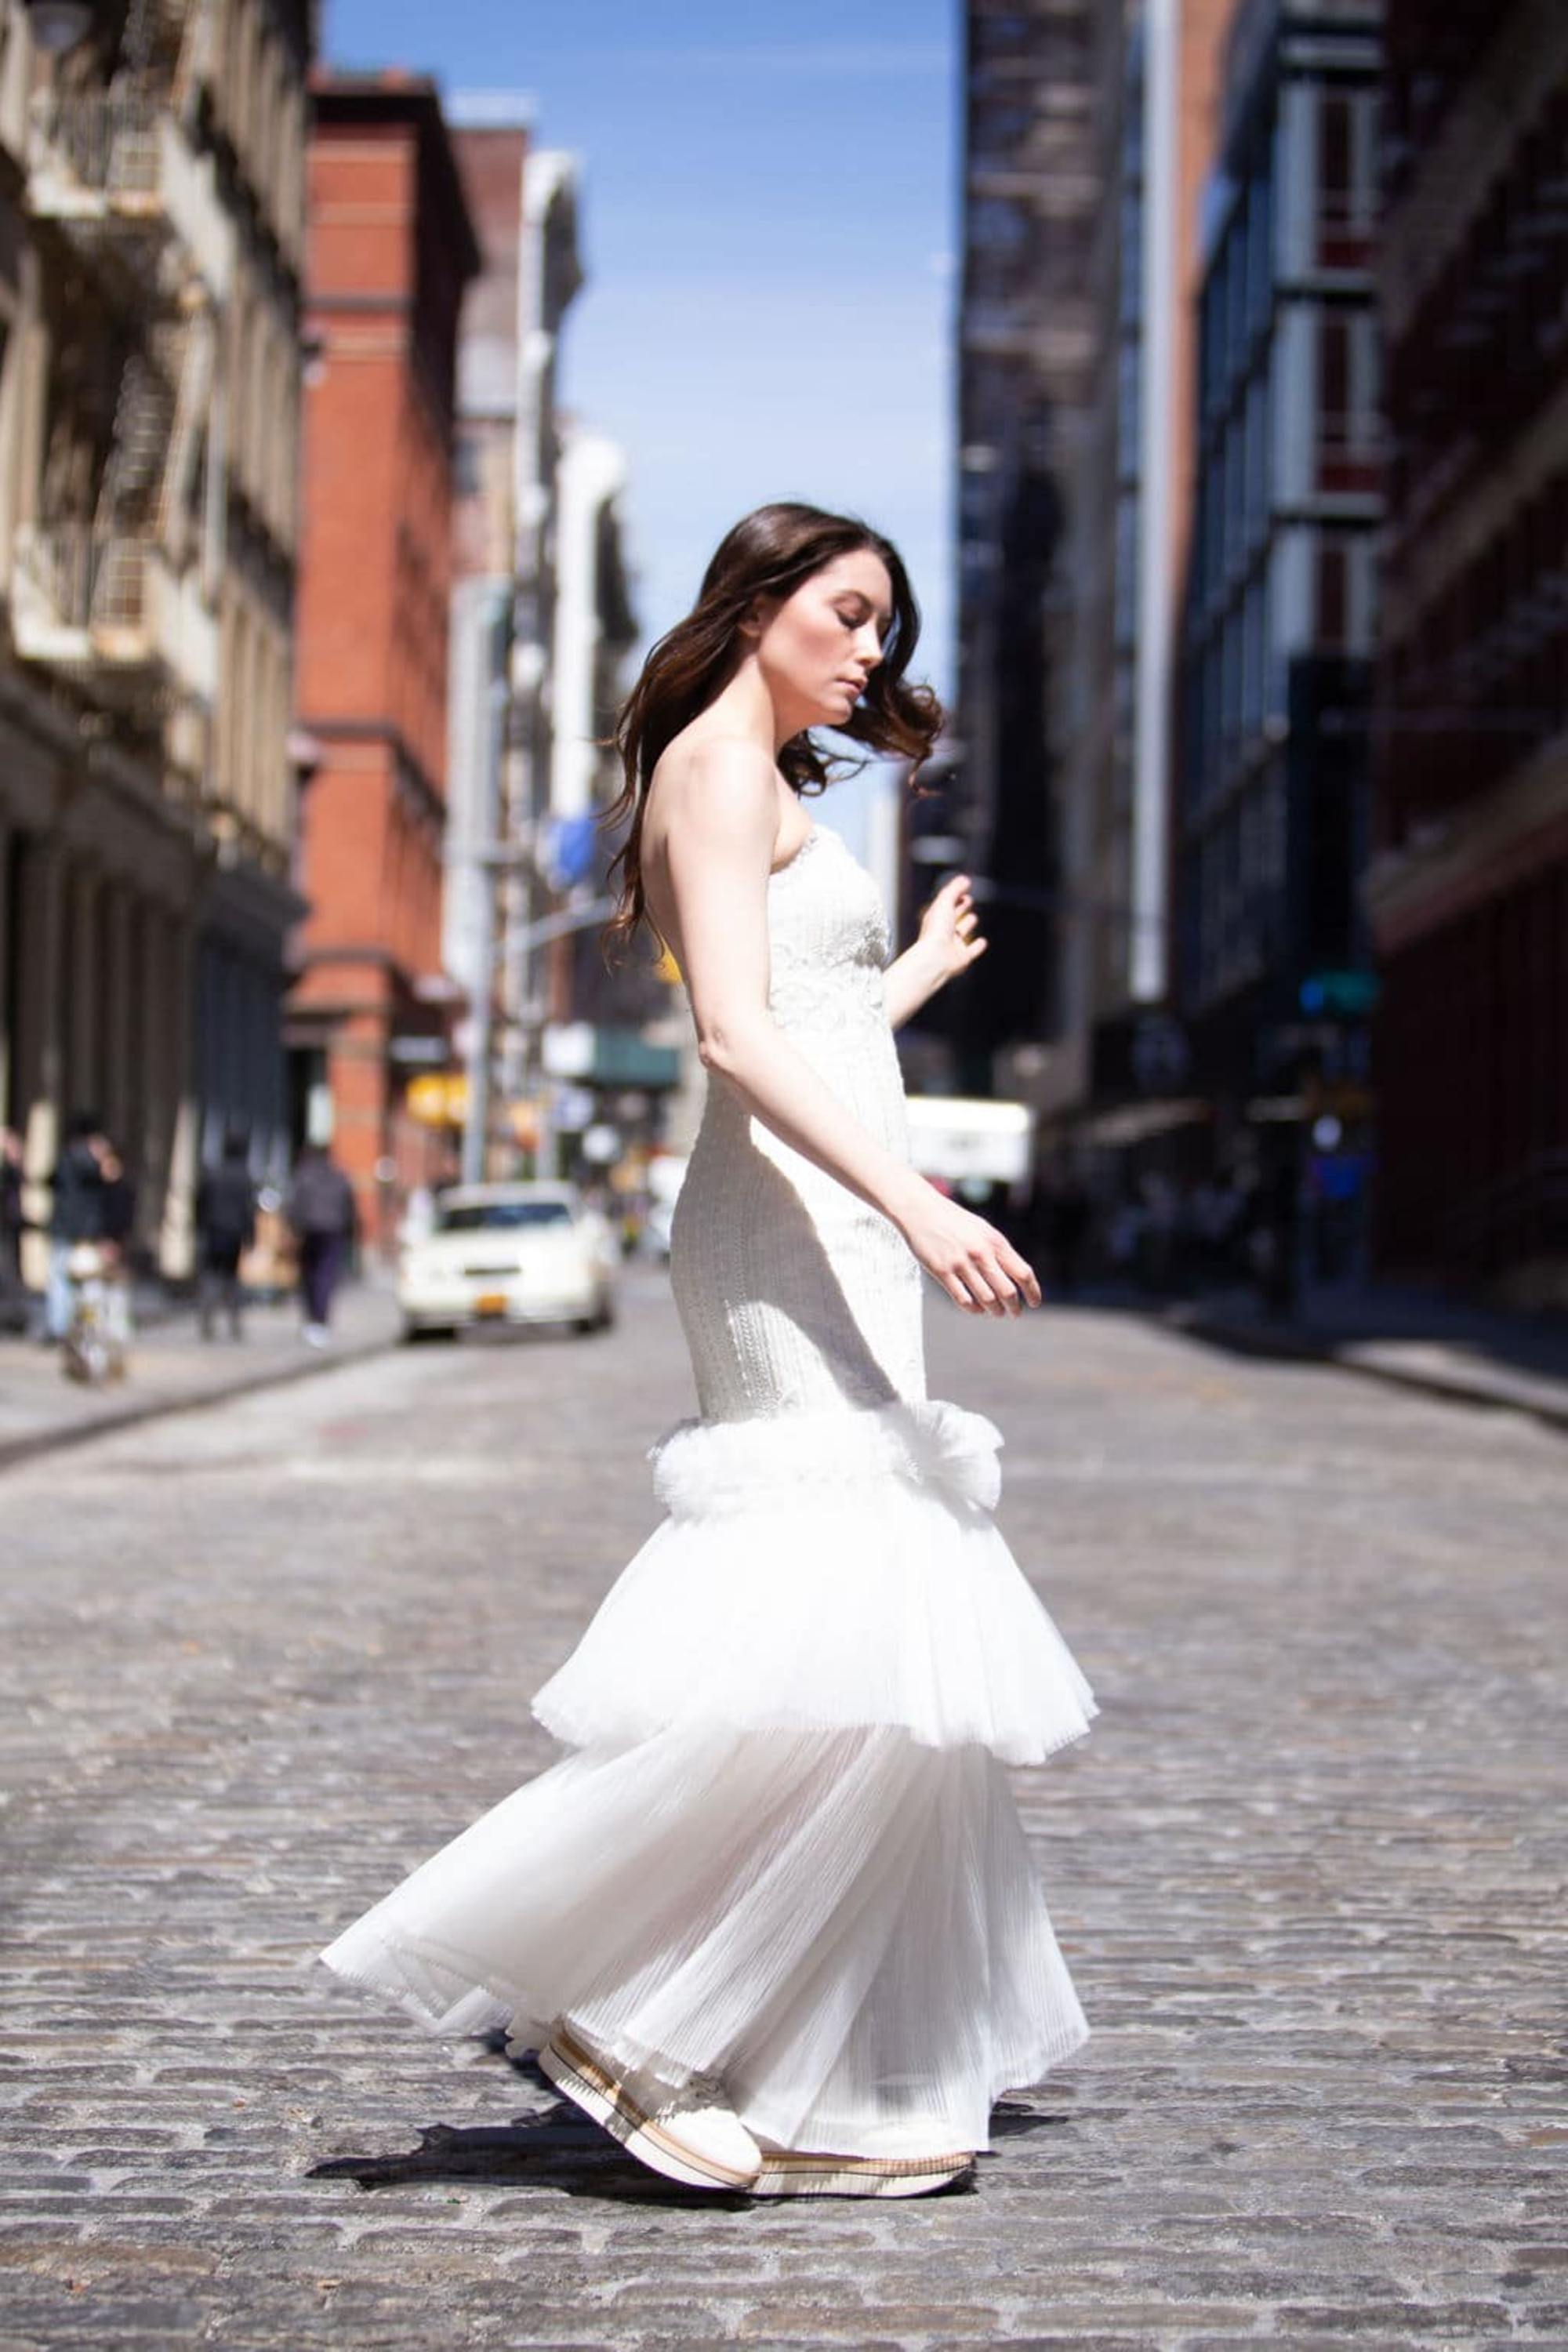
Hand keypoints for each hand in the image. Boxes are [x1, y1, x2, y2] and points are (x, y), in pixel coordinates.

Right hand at [893, 1181, 1042, 1317]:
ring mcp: (961, 1263)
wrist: (922, 1210)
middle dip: (1014, 1307)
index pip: (1023, 1273)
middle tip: (1015, 1313)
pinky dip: (973, 1309)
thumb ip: (999, 1252)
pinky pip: (963, 1299)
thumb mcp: (984, 1231)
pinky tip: (977, 1309)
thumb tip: (1018, 1277)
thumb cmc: (956, 1223)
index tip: (1035, 1303)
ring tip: (996, 1313)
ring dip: (995, 1311)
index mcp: (995, 1242)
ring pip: (987, 1300)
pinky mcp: (942, 1271)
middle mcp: (981, 1253)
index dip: (1033, 1291)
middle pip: (1007, 1291)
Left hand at [916, 874, 985, 986]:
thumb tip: (965, 879)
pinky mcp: (963, 957)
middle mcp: (944, 931)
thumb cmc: (937, 930)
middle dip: (960, 907)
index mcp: (936, 918)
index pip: (946, 903)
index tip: (963, 888)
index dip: (954, 895)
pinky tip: (982, 942)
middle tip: (968, 899)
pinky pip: (972, 951)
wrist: (935, 958)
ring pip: (961, 933)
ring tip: (973, 918)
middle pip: (952, 916)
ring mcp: (953, 944)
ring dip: (967, 925)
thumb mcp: (945, 902)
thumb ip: (955, 889)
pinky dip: (978, 946)